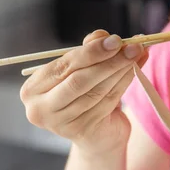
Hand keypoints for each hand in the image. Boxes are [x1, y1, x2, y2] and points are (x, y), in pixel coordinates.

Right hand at [19, 30, 147, 155]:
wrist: (97, 133)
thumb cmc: (84, 94)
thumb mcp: (83, 69)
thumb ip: (89, 51)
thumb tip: (105, 36)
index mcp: (33, 88)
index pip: (63, 65)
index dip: (91, 51)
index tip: (115, 39)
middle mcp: (40, 109)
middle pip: (79, 80)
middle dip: (109, 60)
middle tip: (132, 47)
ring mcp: (60, 124)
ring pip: (96, 90)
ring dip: (120, 70)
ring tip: (136, 55)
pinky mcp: (82, 132)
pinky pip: (107, 101)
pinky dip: (123, 83)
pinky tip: (134, 70)